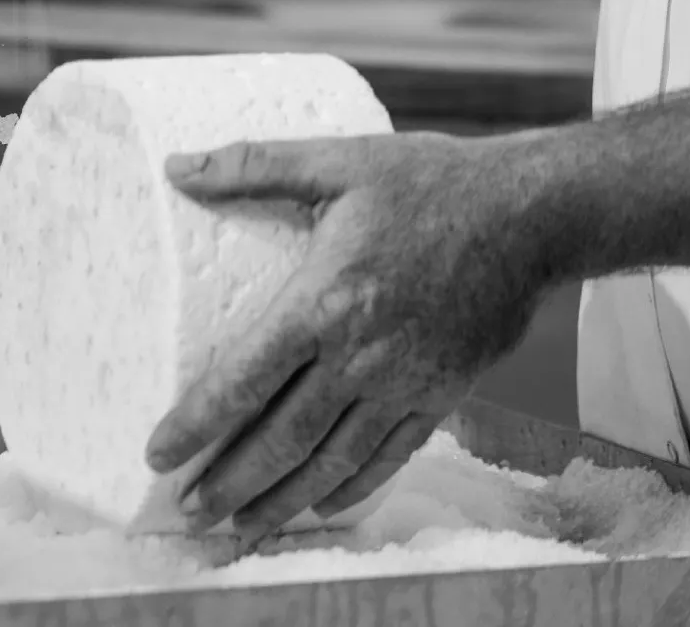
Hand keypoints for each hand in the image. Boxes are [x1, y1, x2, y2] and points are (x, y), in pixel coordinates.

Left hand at [145, 130, 556, 546]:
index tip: (157, 454)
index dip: (197, 424)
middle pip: (281, 438)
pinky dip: (349, 488)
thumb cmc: (431, 182)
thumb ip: (252, 165)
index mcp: (324, 301)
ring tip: (238, 528)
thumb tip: (176, 167)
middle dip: (229, 482)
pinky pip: (388, 456)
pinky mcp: (443, 395)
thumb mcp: (336, 161)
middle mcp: (361, 356)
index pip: (244, 380)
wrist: (532, 214)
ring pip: (331, 461)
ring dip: (280, 500)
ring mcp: (405, 383)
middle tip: (186, 513)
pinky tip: (317, 505)